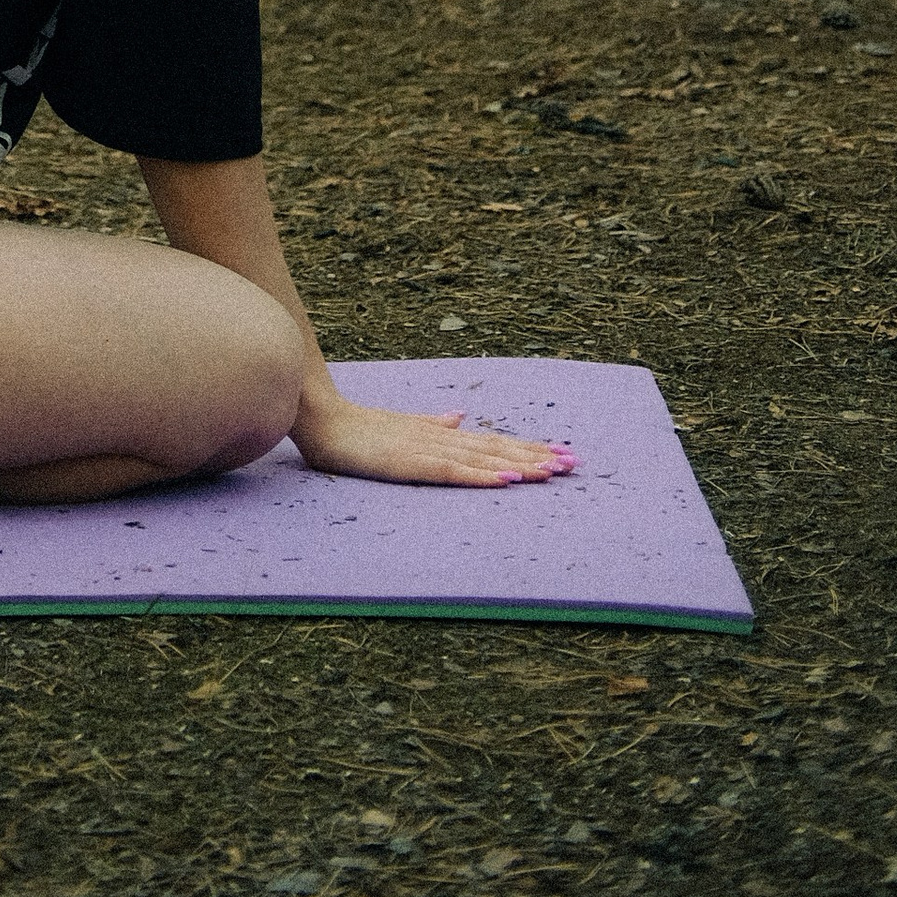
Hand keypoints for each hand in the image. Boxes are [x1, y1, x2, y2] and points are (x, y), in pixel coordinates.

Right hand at [293, 387, 574, 489]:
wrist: (323, 420)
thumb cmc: (359, 429)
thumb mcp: (403, 426)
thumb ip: (433, 423)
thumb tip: (460, 416)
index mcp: (440, 432)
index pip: (493, 440)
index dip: (528, 446)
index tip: (560, 453)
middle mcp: (441, 438)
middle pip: (497, 448)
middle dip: (537, 456)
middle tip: (574, 463)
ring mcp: (427, 449)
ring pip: (484, 458)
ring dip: (520, 464)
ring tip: (552, 471)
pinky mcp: (412, 463)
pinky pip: (455, 472)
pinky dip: (484, 476)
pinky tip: (507, 480)